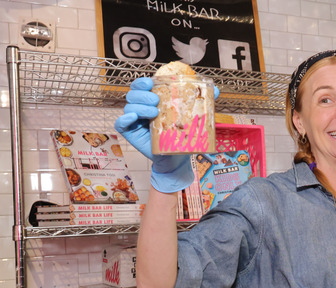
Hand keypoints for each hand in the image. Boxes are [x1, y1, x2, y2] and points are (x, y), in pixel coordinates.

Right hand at [114, 77, 219, 192]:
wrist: (177, 157)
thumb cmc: (181, 135)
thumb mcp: (191, 117)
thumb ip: (200, 102)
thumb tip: (214, 90)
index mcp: (153, 100)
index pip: (142, 85)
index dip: (143, 82)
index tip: (152, 82)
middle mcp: (142, 108)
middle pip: (133, 94)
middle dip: (143, 94)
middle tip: (156, 101)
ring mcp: (135, 120)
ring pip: (129, 106)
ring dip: (139, 106)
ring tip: (153, 113)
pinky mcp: (130, 132)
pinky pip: (120, 123)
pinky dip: (124, 119)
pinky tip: (133, 118)